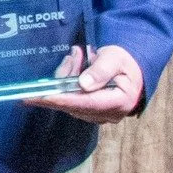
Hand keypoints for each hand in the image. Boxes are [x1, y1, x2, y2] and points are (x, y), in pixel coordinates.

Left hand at [23, 44, 144, 121]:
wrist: (133, 71)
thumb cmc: (125, 63)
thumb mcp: (115, 58)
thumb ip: (101, 70)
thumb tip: (83, 84)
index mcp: (120, 101)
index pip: (86, 103)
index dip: (62, 100)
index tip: (39, 97)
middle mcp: (109, 114)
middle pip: (74, 101)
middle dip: (66, 77)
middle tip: (72, 56)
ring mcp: (99, 115)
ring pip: (69, 100)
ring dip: (67, 77)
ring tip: (76, 57)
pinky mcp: (90, 112)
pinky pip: (70, 100)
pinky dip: (68, 83)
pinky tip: (74, 66)